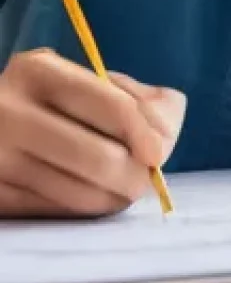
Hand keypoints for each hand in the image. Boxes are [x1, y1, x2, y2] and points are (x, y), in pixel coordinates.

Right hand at [0, 48, 185, 217]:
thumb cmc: (61, 102)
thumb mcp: (95, 83)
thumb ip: (142, 100)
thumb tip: (163, 138)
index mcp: (40, 70)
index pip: (112, 105)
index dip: (144, 133)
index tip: (158, 154)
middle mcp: (9, 111)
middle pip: (99, 157)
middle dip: (135, 174)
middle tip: (144, 179)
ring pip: (79, 192)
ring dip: (113, 196)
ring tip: (118, 186)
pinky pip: (54, 212)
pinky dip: (82, 207)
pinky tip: (86, 192)